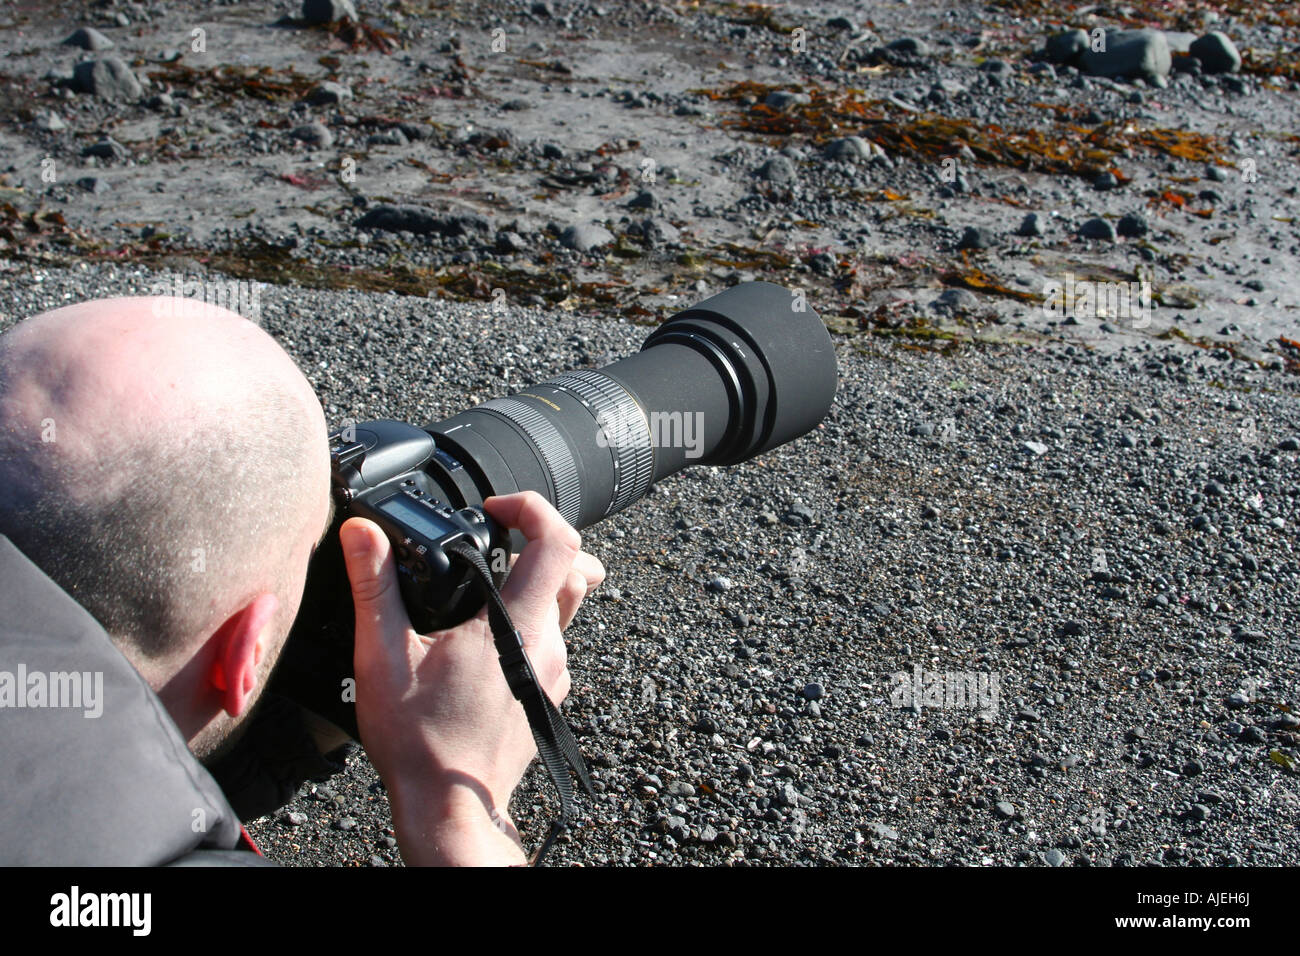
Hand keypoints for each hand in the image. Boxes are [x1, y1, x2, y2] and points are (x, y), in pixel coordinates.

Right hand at [339, 491, 603, 864]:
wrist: (449, 807)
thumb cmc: (420, 744)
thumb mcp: (383, 658)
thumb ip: (374, 587)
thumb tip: (361, 534)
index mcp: (516, 626)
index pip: (558, 542)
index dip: (533, 509)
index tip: (496, 508)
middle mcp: (548, 646)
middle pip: (571, 570)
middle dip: (539, 543)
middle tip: (497, 541)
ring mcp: (554, 673)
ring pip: (563, 608)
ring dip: (531, 587)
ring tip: (479, 595)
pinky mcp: (549, 695)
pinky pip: (551, 642)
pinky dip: (526, 626)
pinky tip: (481, 644)